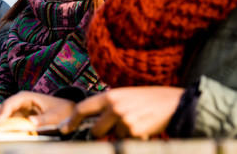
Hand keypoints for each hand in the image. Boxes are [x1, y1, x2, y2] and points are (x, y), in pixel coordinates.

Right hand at [0, 91, 74, 127]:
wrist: (65, 110)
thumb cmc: (61, 111)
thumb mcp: (56, 115)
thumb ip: (44, 119)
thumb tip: (31, 123)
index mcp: (26, 97)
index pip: (10, 103)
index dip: (2, 113)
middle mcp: (16, 102)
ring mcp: (14, 110)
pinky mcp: (13, 118)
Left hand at [61, 87, 183, 138]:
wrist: (173, 103)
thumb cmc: (147, 100)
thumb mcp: (125, 96)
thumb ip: (108, 107)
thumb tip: (92, 123)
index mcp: (110, 96)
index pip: (83, 108)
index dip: (71, 120)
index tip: (64, 129)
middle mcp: (114, 107)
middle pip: (96, 130)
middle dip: (104, 132)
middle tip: (120, 124)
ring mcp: (124, 120)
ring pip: (113, 137)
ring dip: (122, 134)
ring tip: (136, 121)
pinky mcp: (134, 132)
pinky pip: (126, 141)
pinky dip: (133, 138)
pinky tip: (143, 127)